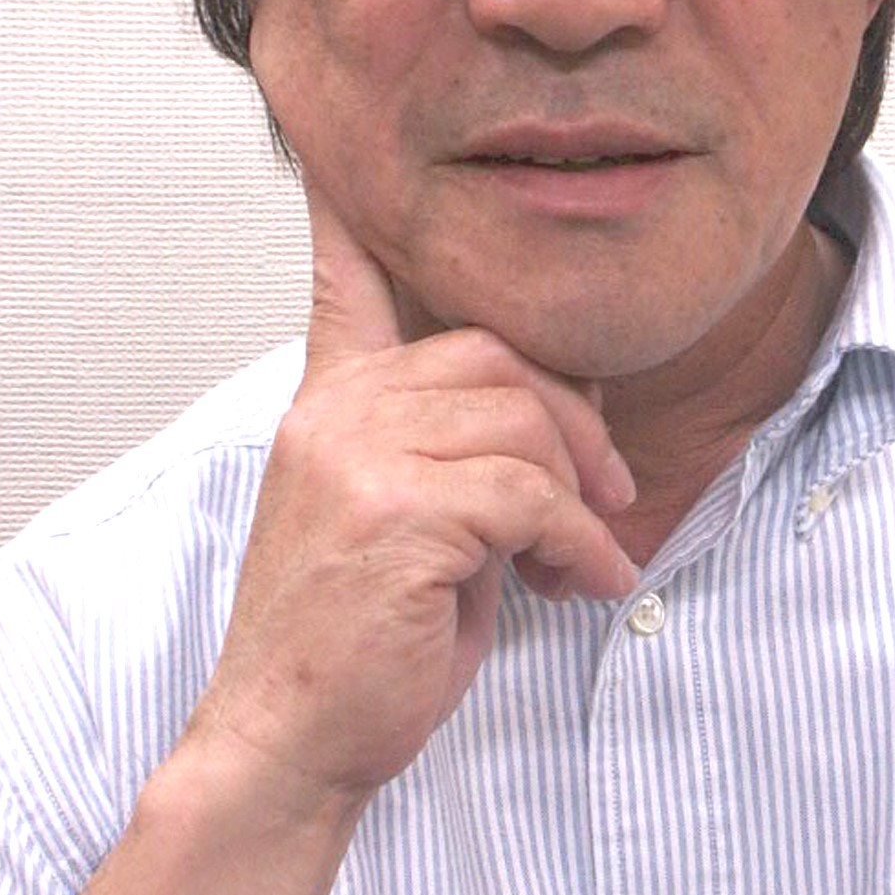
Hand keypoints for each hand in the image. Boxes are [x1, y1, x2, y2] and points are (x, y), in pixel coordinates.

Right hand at [183, 176, 638, 827]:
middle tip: (605, 488)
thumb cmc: (355, 636)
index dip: (349, 214)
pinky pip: (532, 496)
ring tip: (586, 551)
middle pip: (493, 354)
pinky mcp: (397, 511)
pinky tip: (584, 582)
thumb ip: (446, 448)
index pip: (342, 281)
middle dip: (571, 419)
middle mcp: (337, 410)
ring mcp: (359, 454)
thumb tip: (554, 427)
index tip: (339, 152)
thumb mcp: (395, 520)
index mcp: (330, 401)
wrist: (289, 742)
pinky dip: (580, 542)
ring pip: (521, 422)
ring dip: (579, 493)